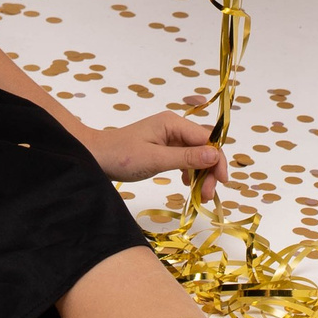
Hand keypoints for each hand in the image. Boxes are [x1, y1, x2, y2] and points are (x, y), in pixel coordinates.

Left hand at [83, 109, 229, 202]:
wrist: (95, 157)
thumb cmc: (121, 156)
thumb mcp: (155, 159)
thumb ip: (185, 157)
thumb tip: (214, 155)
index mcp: (173, 123)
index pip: (207, 139)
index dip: (217, 159)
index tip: (221, 182)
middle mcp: (174, 126)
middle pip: (204, 146)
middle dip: (210, 169)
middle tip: (208, 194)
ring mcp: (169, 137)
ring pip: (196, 154)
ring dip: (202, 173)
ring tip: (200, 194)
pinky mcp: (164, 148)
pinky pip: (186, 158)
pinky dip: (191, 171)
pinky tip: (188, 184)